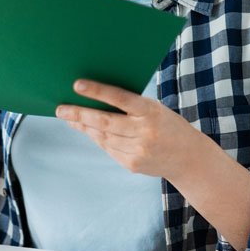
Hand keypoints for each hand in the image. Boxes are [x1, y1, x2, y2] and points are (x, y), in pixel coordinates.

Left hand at [55, 80, 210, 180]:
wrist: (189, 158)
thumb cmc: (168, 126)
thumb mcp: (155, 109)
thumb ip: (131, 106)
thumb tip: (96, 99)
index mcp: (151, 112)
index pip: (120, 98)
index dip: (97, 91)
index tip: (77, 85)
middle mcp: (144, 132)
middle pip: (104, 121)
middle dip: (79, 114)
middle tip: (60, 108)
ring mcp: (138, 151)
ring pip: (102, 137)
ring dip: (83, 126)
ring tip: (69, 117)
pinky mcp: (132, 165)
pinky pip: (108, 148)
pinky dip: (96, 138)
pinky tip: (86, 130)